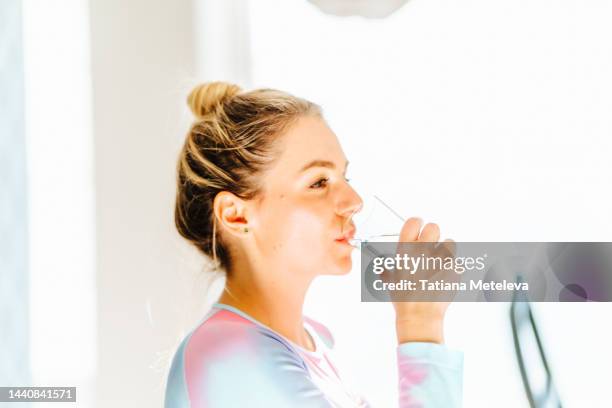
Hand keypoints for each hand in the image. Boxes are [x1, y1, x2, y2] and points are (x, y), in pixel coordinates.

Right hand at [390, 217, 455, 343]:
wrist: (420, 316)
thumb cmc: (404, 299)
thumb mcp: (389, 279)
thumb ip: (389, 266)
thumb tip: (386, 263)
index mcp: (406, 250)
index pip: (413, 222)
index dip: (416, 223)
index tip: (418, 227)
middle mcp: (424, 251)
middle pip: (434, 227)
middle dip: (432, 234)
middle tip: (430, 244)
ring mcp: (441, 260)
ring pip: (450, 242)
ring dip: (446, 249)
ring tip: (440, 261)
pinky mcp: (455, 270)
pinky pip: (457, 261)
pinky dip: (453, 267)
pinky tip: (445, 276)